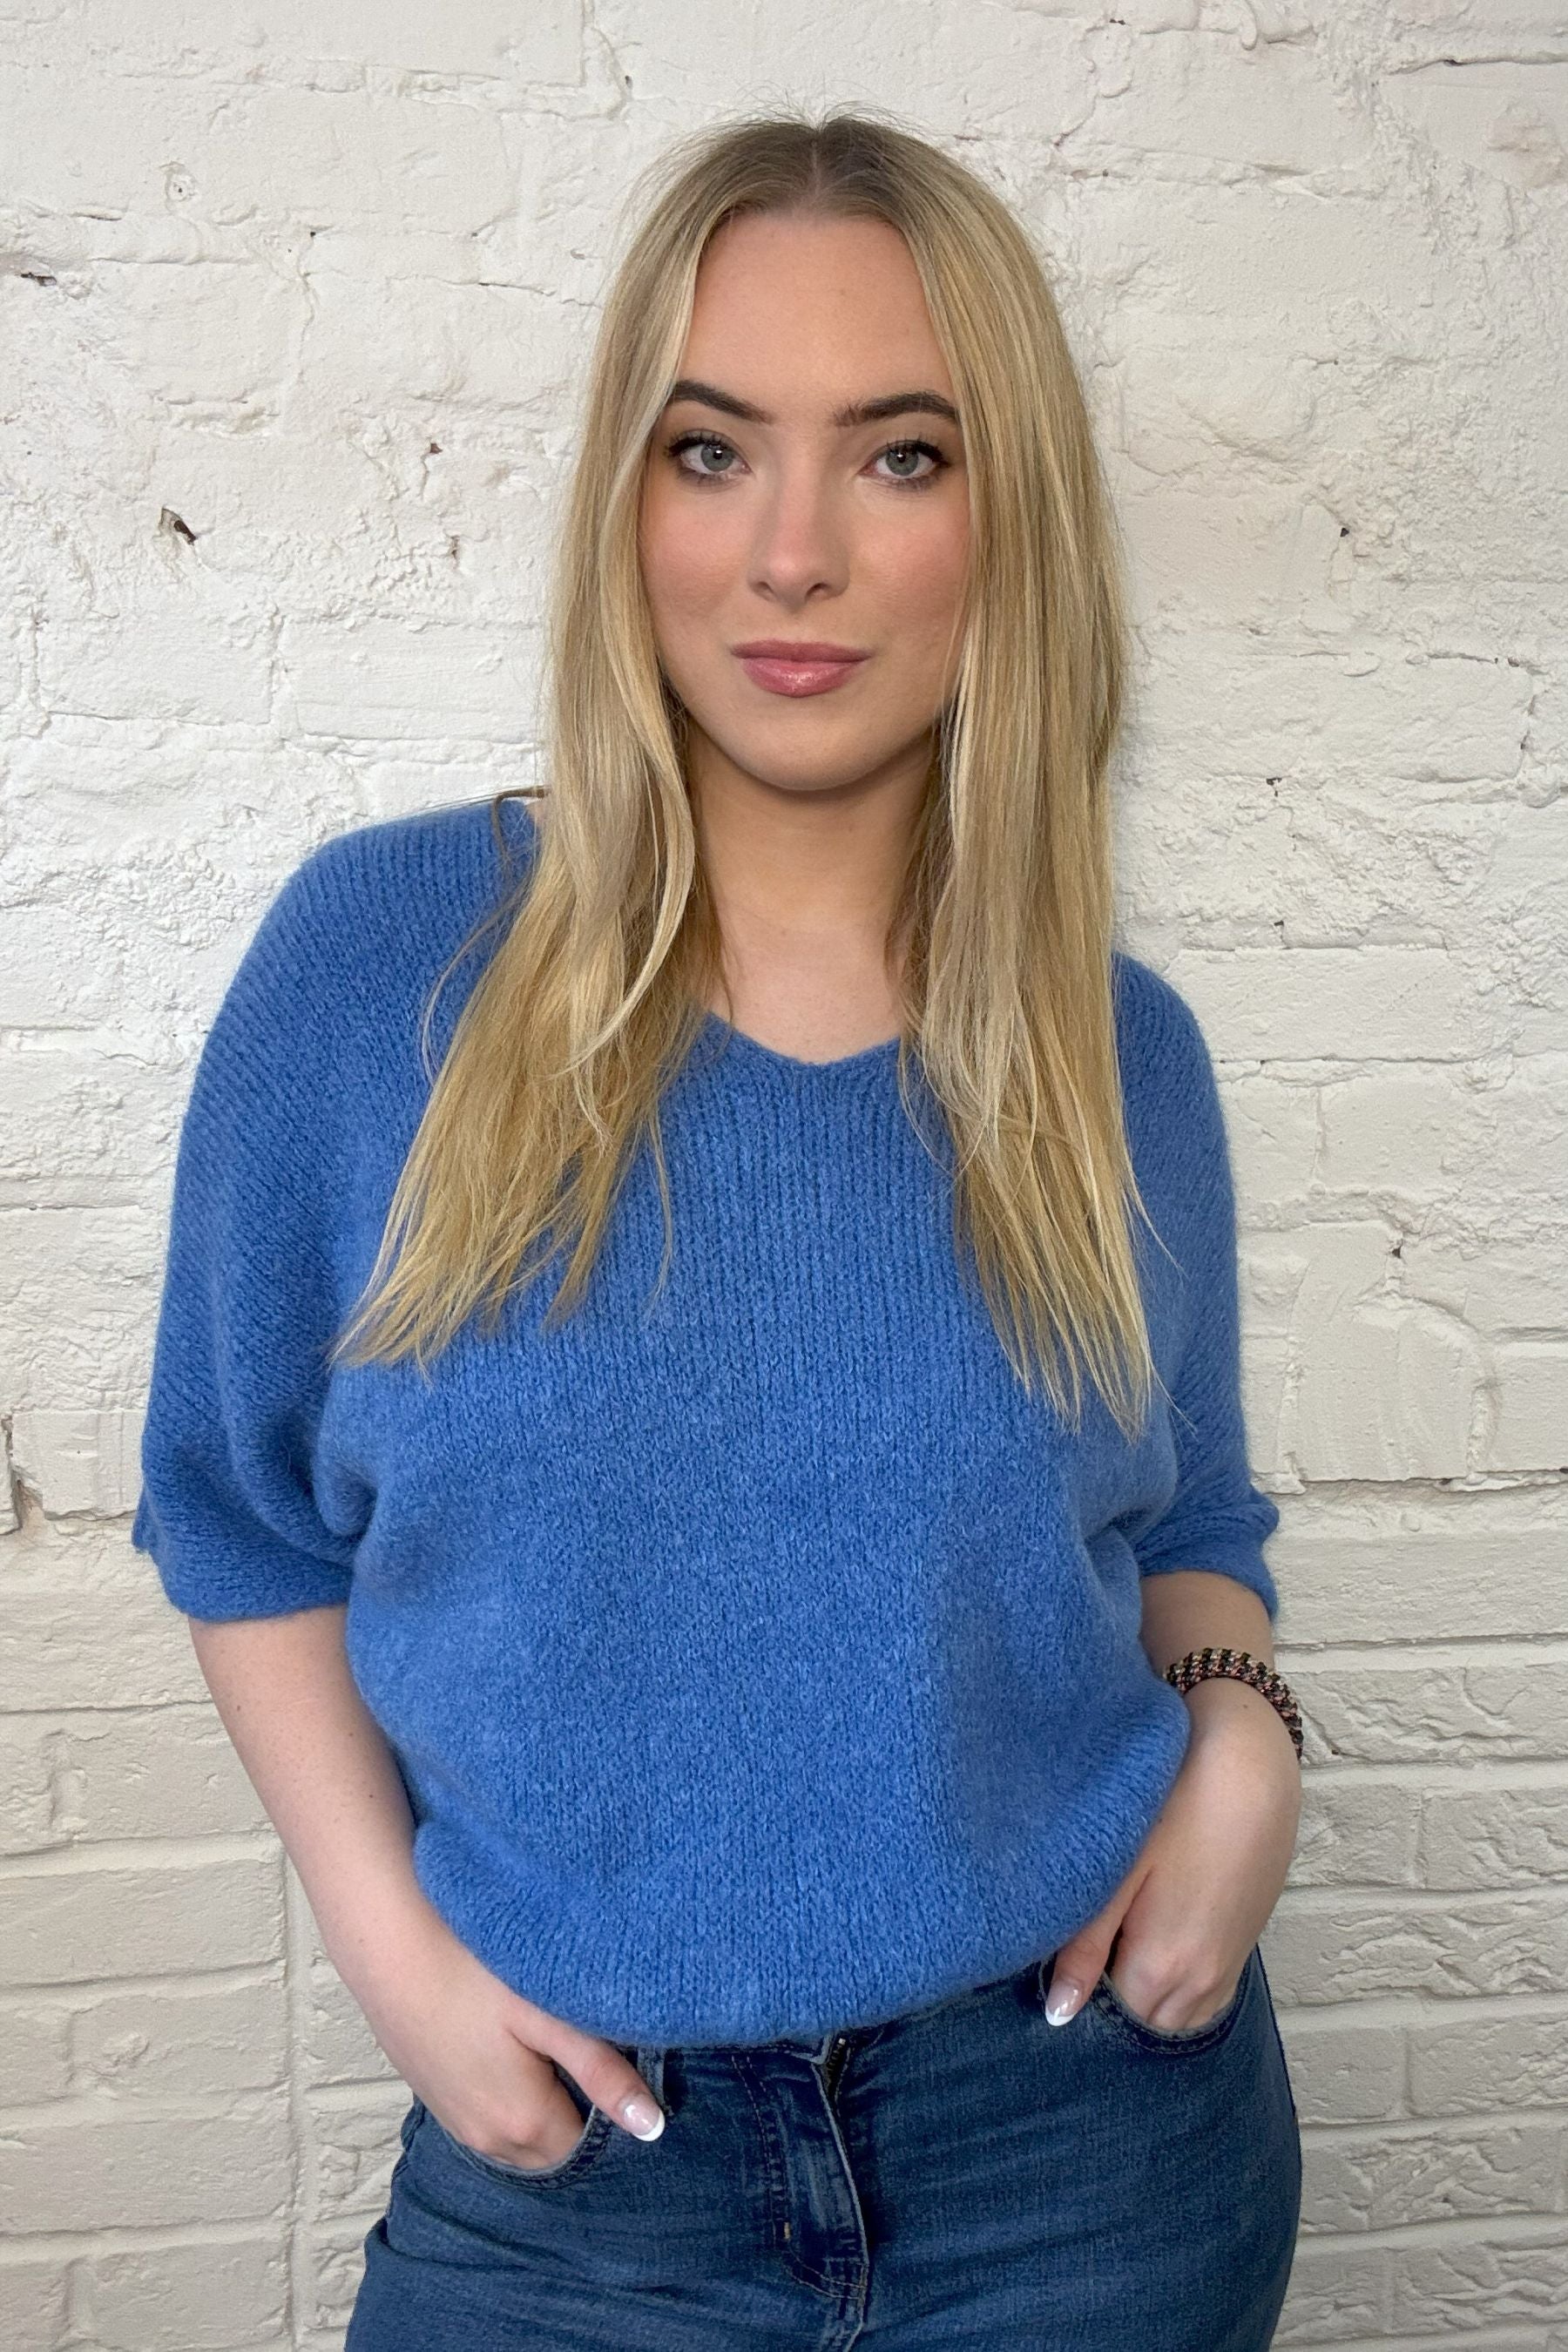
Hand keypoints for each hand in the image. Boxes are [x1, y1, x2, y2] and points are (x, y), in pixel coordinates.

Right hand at [338, 1890, 665, 2165]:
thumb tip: (651, 2127)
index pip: (590, 2145)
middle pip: (555, 2146)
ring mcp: (455, 2121)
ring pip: (521, 2132)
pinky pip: (490, 2114)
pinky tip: (511, 2043)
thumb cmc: (469, 1970)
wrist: (385, 1943)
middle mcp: (487, 2140)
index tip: (624, 2061)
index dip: (613, 2108)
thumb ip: (600, 2071)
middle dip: (579, 2112)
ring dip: (544, 2103)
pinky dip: (511, 2093)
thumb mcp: (546, 2013)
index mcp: (523, 2124)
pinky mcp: (436, 2096)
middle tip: (592, 2047)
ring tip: (553, 2041)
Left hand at [1043, 1680, 1300, 2030]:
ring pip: (1175, 2015)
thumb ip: (1084, 1947)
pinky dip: (1177, 1990)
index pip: (1108, 2019)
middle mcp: (1202, 1982)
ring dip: (1145, 1996)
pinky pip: (1205, 1999)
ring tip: (1118, 1941)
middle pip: (1142, 2022)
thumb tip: (1058, 2015)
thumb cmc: (1176, 1804)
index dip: (1079, 1996)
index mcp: (1163, 1967)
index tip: (1060, 1956)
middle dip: (1111, 2000)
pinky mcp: (1244, 1946)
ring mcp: (1228, 1967)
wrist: (1249, 1763)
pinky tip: (1155, 1941)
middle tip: (1084, 1947)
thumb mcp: (1119, 1869)